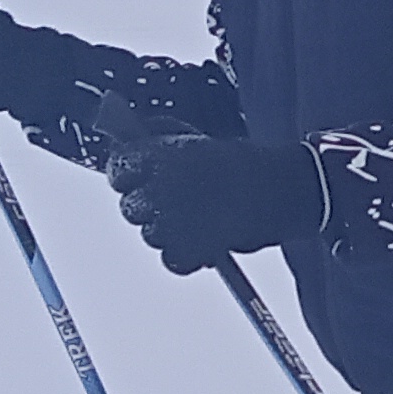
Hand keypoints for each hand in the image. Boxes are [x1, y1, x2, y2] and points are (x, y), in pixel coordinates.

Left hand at [104, 128, 323, 274]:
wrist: (275, 189)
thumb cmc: (236, 163)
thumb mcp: (192, 138)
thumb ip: (155, 136)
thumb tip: (122, 135)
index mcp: (156, 158)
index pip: (117, 169)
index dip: (127, 174)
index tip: (138, 177)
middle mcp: (156, 190)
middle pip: (130, 207)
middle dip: (148, 205)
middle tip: (175, 200)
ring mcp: (168, 224)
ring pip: (150, 234)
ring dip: (168, 229)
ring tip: (198, 217)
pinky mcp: (185, 252)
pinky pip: (170, 259)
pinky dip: (184, 254)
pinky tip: (201, 239)